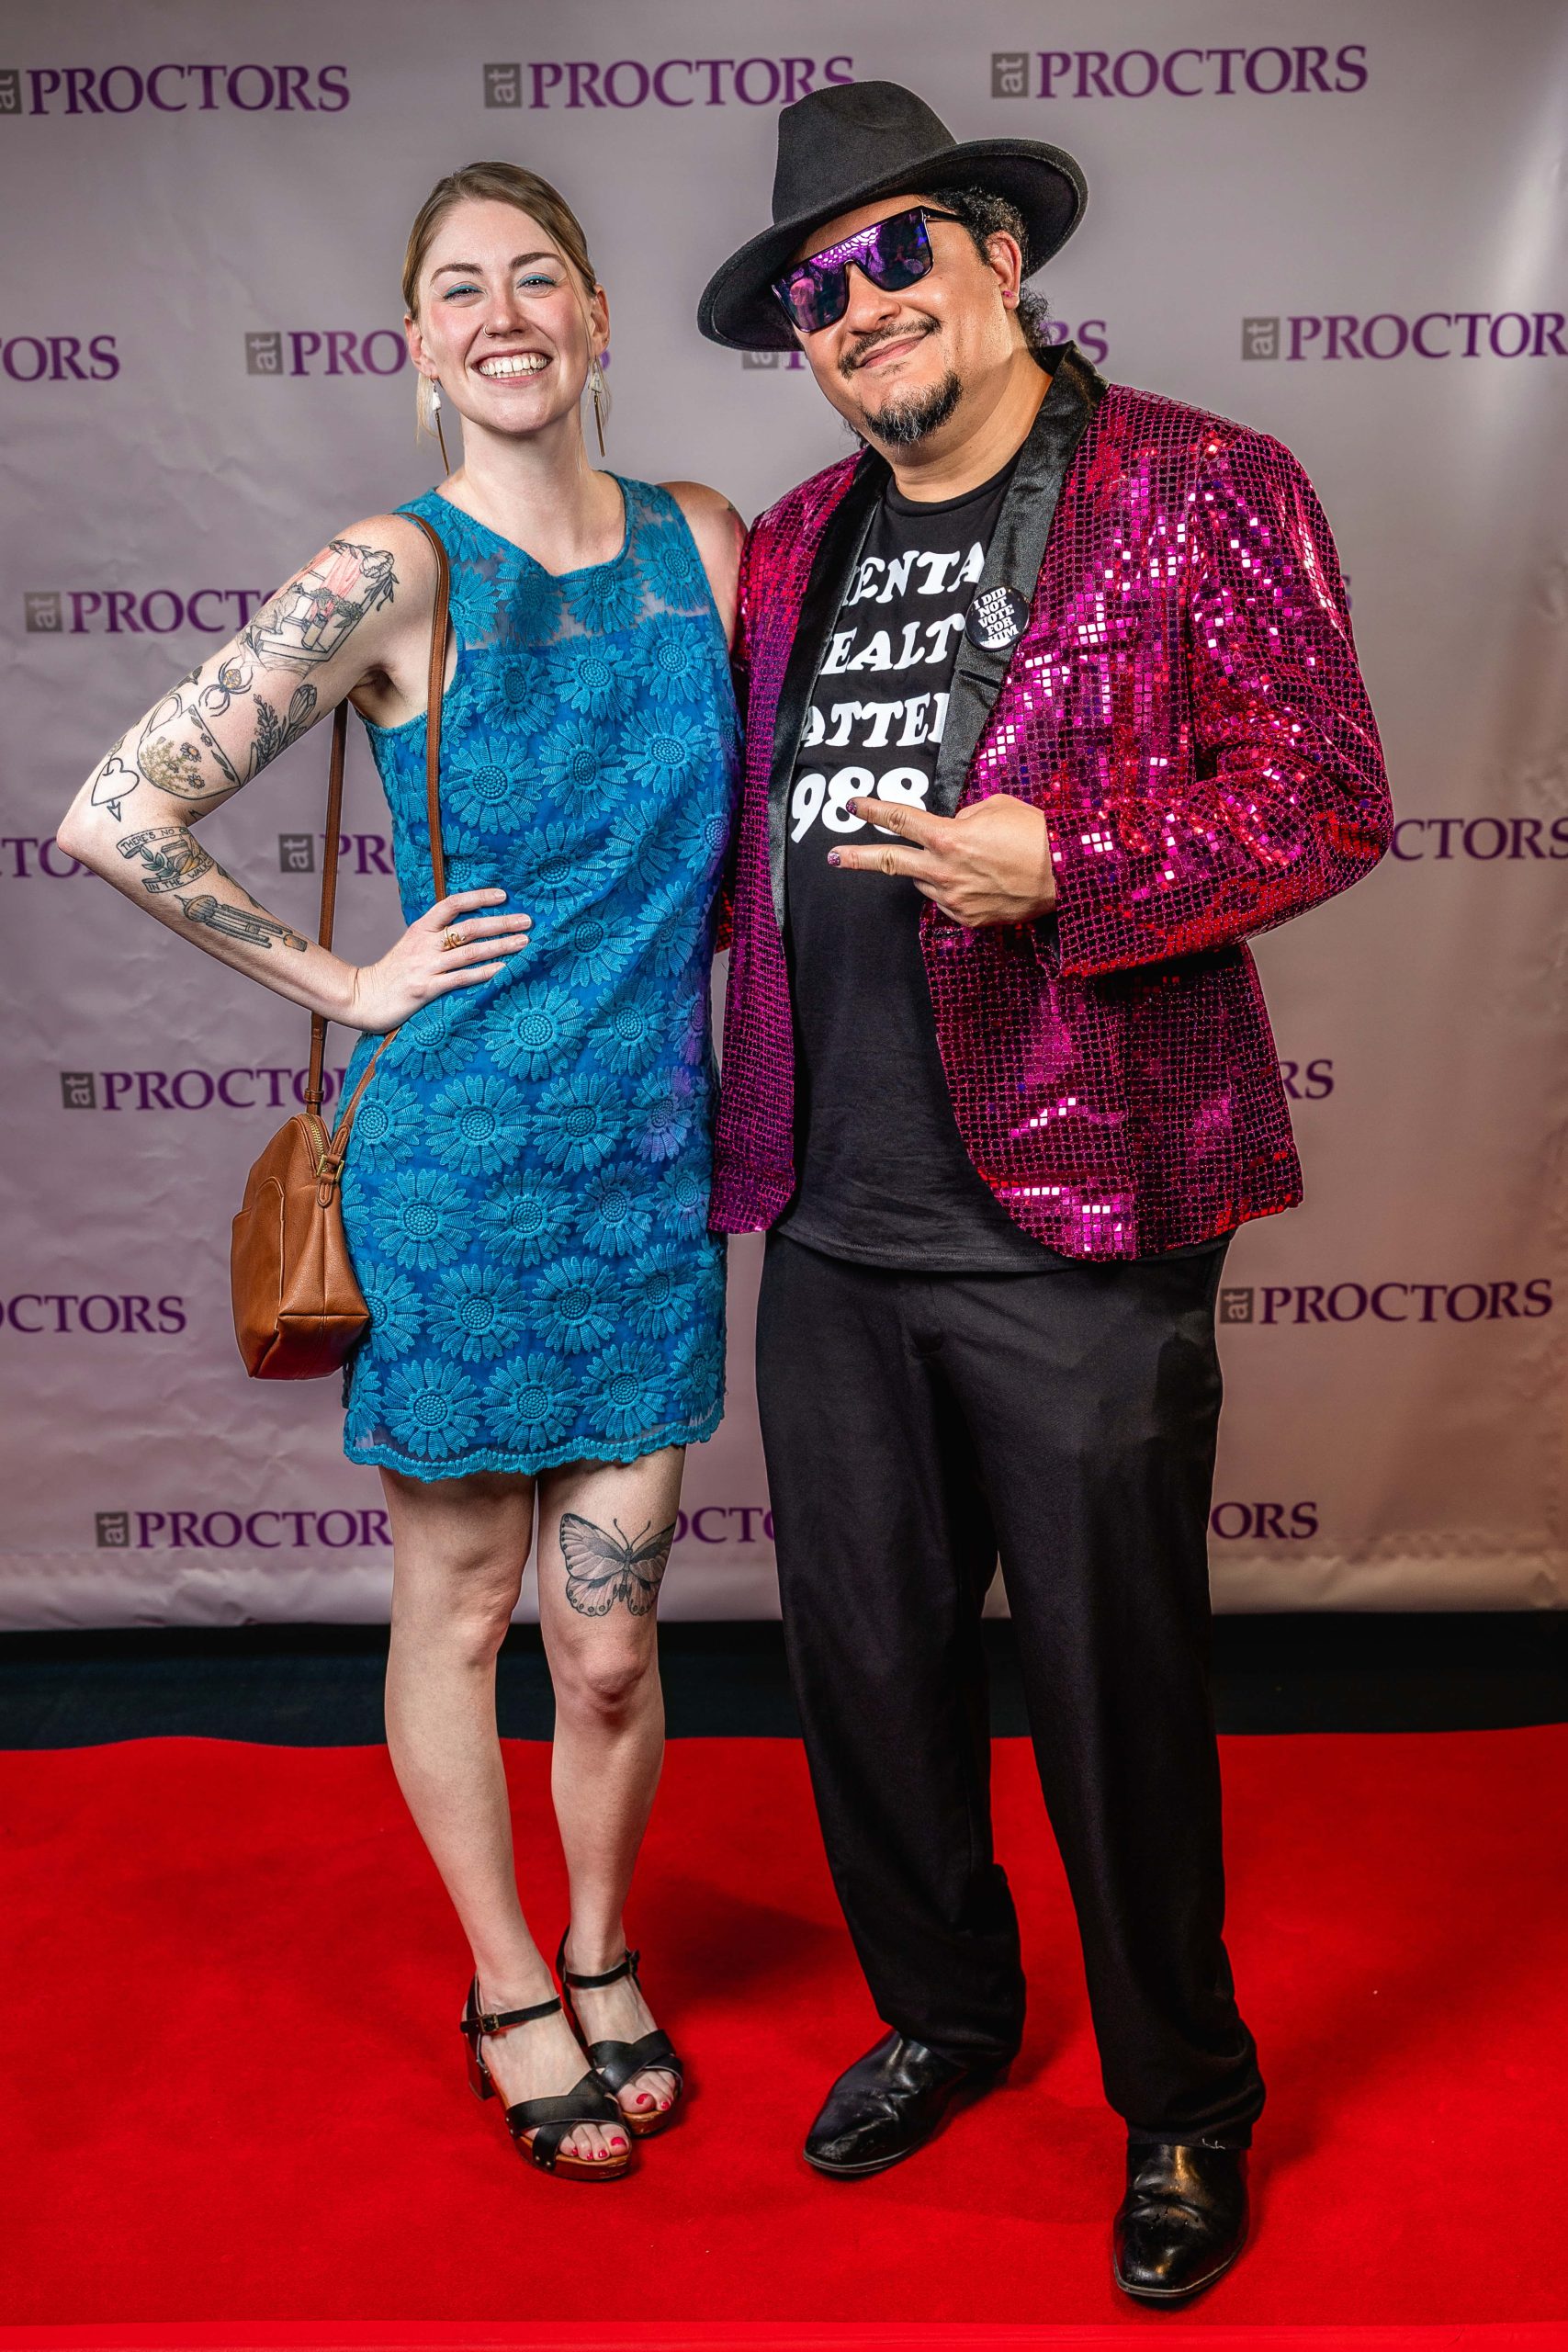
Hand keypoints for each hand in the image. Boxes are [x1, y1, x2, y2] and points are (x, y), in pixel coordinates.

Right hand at [345, 888, 531, 1030]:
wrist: (362, 998)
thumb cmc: (392, 973)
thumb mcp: (411, 945)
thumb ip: (435, 936)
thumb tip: (469, 928)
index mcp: (420, 929)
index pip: (452, 904)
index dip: (479, 897)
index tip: (504, 895)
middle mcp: (424, 944)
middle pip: (469, 927)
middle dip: (501, 923)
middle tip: (527, 921)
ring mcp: (426, 966)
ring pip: (470, 952)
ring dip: (500, 946)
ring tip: (524, 943)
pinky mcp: (426, 989)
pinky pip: (461, 978)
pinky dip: (485, 973)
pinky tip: (504, 970)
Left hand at [827, 793, 1055, 927]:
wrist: (1066, 875)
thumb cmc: (1036, 834)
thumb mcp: (996, 807)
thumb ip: (963, 815)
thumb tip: (950, 827)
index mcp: (948, 837)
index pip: (899, 820)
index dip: (873, 810)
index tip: (853, 807)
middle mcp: (943, 870)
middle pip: (890, 862)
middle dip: (856, 858)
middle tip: (832, 857)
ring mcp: (953, 898)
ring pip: (925, 880)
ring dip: (933, 869)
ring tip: (970, 861)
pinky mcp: (966, 918)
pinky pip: (946, 899)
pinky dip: (954, 887)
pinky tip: (980, 880)